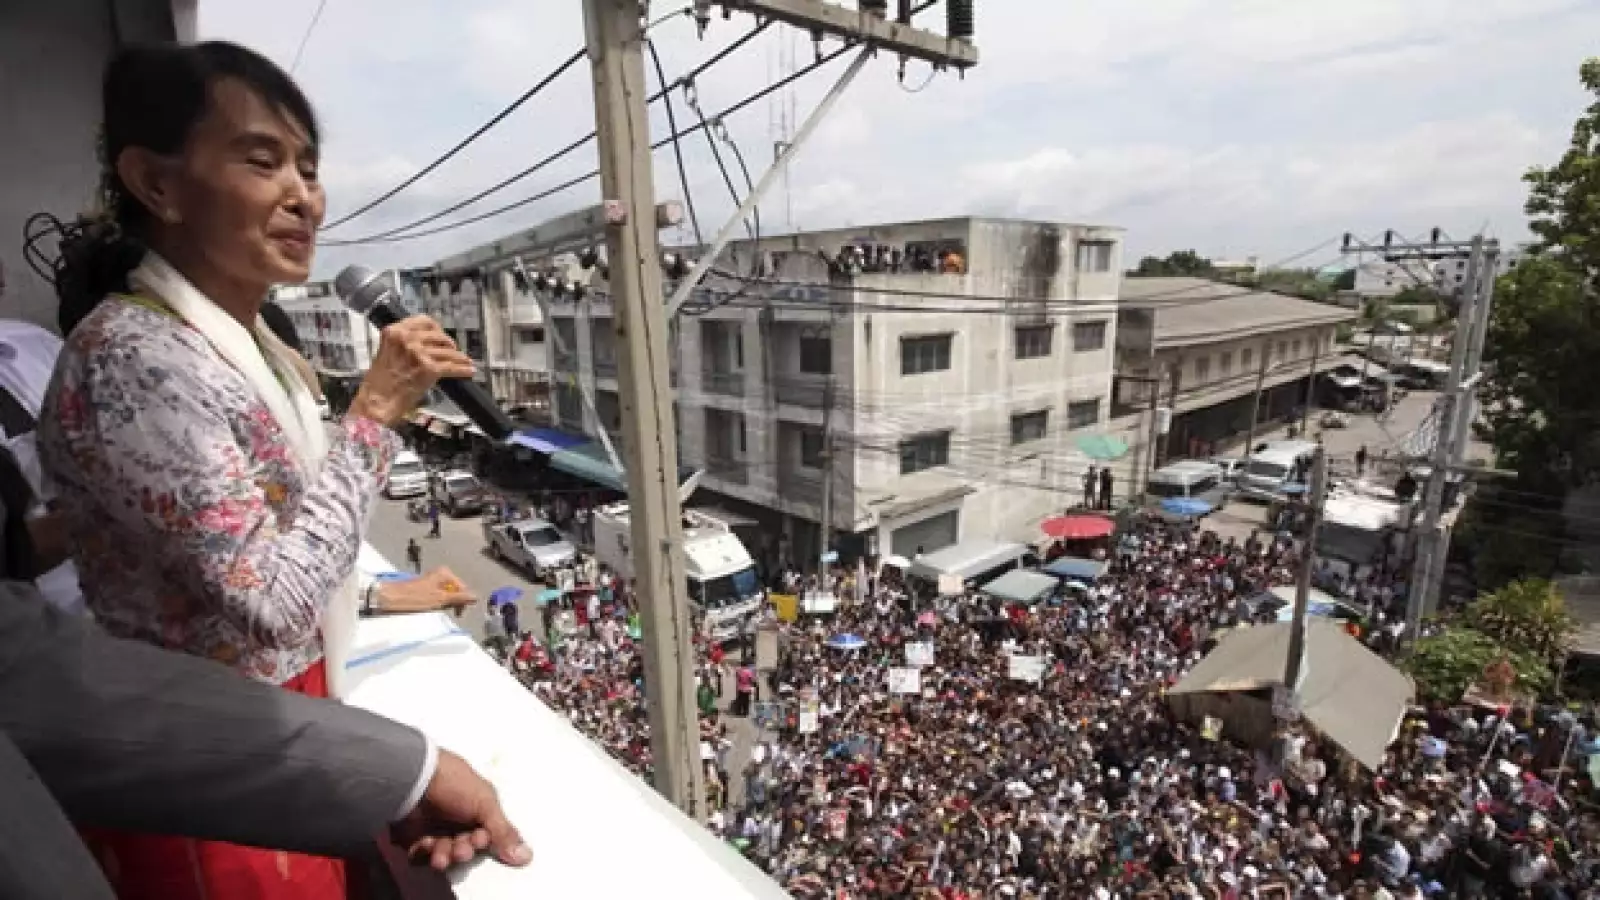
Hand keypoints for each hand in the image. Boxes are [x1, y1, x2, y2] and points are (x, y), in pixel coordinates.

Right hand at [349, 316, 474, 426]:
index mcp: (395, 332)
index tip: (441, 334)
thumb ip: (404, 343)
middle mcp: (407, 339)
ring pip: (448, 352)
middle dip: (449, 344)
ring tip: (465, 361)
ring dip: (459, 358)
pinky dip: (463, 369)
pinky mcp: (429, 369)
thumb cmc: (380, 383)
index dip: (437, 329)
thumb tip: (427, 342)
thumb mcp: (387, 352)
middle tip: (453, 351)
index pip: (424, 321)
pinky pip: (452, 367)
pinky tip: (469, 371)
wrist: (377, 402)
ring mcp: (419, 353)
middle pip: (439, 336)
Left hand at [391, 749, 531, 871]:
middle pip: (465, 847)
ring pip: (444, 855)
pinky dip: (423, 855)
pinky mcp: (413, 837)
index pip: (486, 835)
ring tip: (440, 853)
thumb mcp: (486, 804)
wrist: (413, 779)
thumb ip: (504, 832)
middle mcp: (456, 819)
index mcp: (476, 809)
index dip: (484, 841)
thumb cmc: (453, 783)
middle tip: (461, 848)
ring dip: (444, 856)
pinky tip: (425, 844)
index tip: (481, 838)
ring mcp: (434, 828)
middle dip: (464, 851)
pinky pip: (421, 857)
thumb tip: (526, 855)